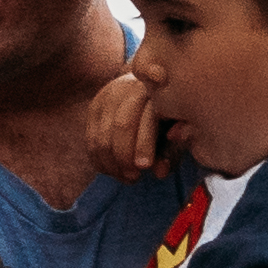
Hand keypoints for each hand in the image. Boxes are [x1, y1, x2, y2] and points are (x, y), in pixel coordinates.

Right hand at [85, 65, 172, 181]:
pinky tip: (113, 171)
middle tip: (134, 177)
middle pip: (121, 126)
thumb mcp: (176, 133)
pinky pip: (91, 140)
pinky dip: (100, 160)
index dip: (143, 145)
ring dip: (112, 164)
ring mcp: (108, 95)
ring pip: (102, 136)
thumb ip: (172, 151)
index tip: (145, 167)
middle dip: (125, 156)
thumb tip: (160, 172)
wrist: (148, 92)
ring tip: (127, 177)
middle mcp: (129, 89)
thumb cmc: (169, 117)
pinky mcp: (95, 106)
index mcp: (156, 92)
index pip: (146, 119)